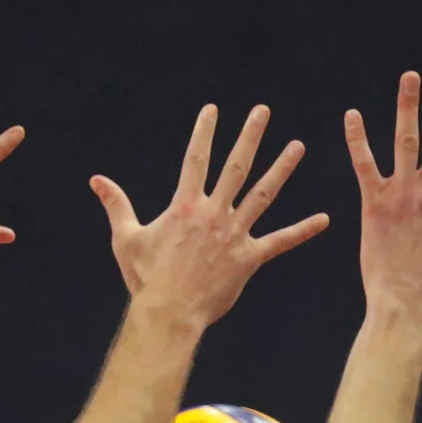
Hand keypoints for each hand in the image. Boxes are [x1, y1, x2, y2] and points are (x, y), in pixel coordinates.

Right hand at [94, 104, 329, 332]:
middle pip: (236, 166)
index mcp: (186, 205)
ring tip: (298, 145)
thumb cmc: (146, 278)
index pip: (196, 158)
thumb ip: (117, 205)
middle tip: (263, 111)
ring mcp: (234, 234)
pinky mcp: (248, 258)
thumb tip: (96, 180)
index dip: (204, 132)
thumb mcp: (127, 238)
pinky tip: (324, 220)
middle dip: (250, 136)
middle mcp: (214, 213)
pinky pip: (280, 242)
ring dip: (282, 168)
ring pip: (263, 194)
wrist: (169, 313)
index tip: (213, 109)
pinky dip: (302, 231)